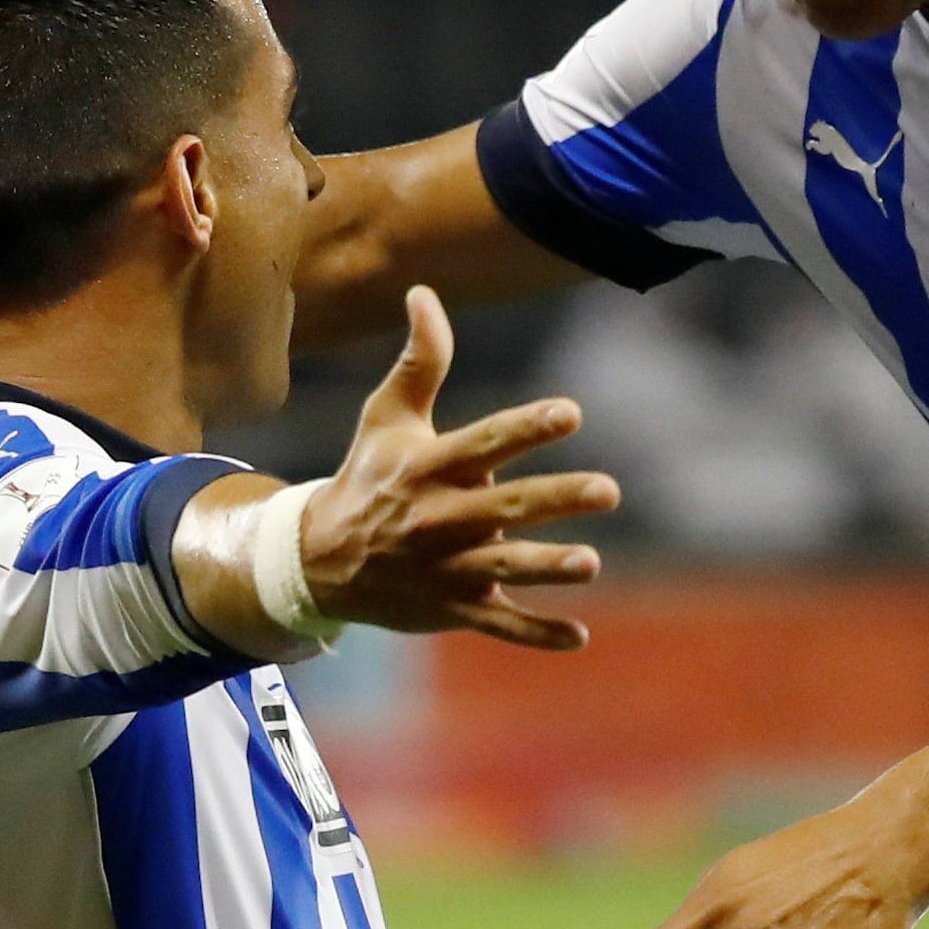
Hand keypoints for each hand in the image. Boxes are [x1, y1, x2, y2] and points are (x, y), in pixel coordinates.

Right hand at [294, 288, 621, 649]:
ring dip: (547, 568)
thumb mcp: (387, 417)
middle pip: (505, 508)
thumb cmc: (367, 477)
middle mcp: (439, 519)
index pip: (484, 443)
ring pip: (505, 569)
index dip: (526, 429)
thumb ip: (420, 361)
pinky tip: (578, 637)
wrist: (319, 561)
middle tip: (608, 490)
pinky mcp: (452, 608)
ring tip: (590, 563)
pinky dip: (537, 635)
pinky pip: (499, 624)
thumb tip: (425, 292)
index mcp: (428, 468)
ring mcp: (446, 569)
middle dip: (556, 500)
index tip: (571, 412)